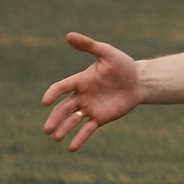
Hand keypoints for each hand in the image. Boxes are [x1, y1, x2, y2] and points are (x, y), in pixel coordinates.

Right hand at [42, 32, 140, 151]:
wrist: (138, 81)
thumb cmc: (122, 65)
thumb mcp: (107, 53)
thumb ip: (89, 46)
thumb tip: (68, 35)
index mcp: (80, 80)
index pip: (62, 87)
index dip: (53, 94)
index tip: (45, 102)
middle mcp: (82, 96)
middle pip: (63, 108)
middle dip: (54, 119)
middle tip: (46, 129)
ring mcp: (90, 108)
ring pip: (72, 121)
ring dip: (64, 130)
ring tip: (56, 138)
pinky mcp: (100, 118)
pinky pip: (87, 130)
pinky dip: (79, 139)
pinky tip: (72, 148)